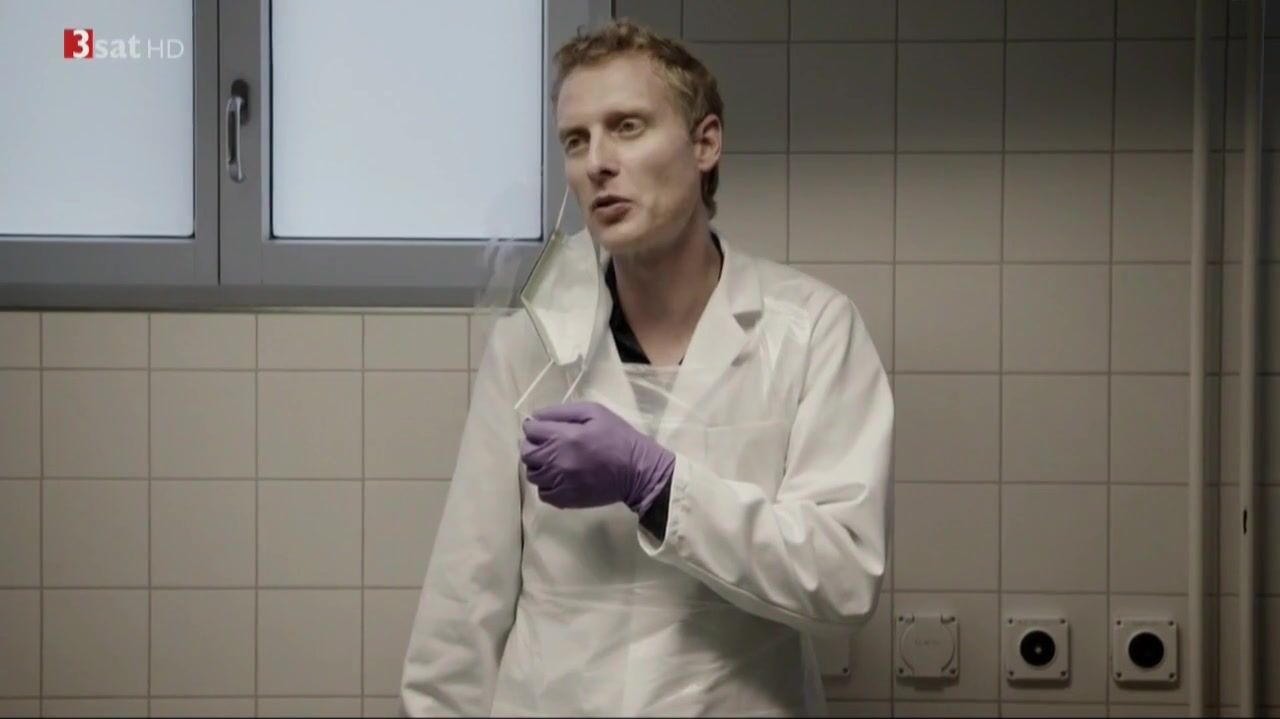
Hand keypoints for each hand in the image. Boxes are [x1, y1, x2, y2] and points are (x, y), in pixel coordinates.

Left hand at [521, 401, 674, 512]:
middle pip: (526, 453)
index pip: (530, 430)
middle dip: (533, 445)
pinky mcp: (565, 500)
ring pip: (532, 474)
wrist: (638, 471)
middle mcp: (555, 460)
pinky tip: (560, 478)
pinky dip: (547, 485)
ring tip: (554, 461)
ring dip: (539, 465)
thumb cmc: (618, 437)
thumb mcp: (595, 412)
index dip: (534, 426)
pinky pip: (543, 493)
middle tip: (548, 443)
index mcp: (563, 436)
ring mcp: (558, 482)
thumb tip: (536, 416)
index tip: (544, 427)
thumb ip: (563, 411)